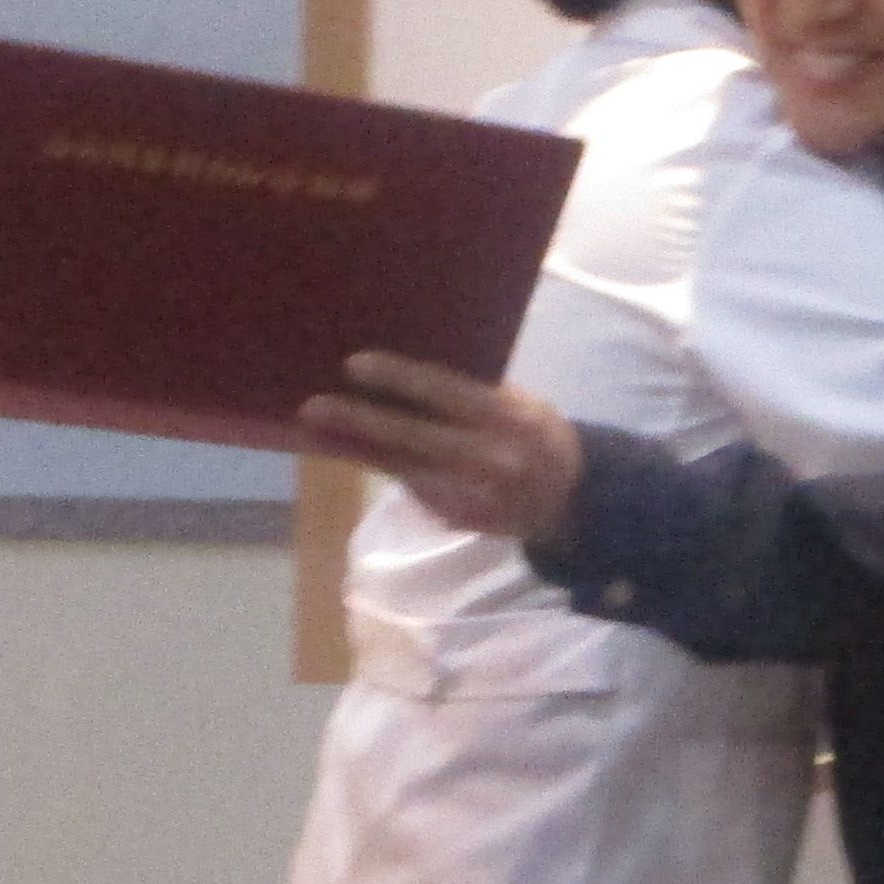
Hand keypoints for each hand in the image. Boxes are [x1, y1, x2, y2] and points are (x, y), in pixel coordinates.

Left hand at [300, 354, 586, 549]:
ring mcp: (468, 495)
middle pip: (410, 437)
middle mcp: (486, 459)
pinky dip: (380, 467)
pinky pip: (406, 486)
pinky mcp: (454, 518)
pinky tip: (351, 450)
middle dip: (358, 421)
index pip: (443, 392)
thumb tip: (411, 374)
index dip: (396, 378)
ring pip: (399, 468)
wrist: (570, 503)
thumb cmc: (539, 438)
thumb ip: (477, 393)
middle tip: (312, 407)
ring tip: (319, 428)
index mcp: (507, 418)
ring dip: (357, 446)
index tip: (354, 365)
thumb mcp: (523, 406)